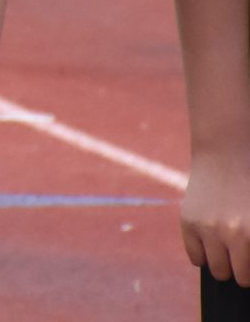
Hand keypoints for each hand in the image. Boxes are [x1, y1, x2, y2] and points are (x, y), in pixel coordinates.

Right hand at [184, 144, 249, 283]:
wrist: (227, 155)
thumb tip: (245, 266)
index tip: (249, 259)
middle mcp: (231, 234)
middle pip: (237, 277)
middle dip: (241, 270)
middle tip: (242, 254)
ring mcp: (207, 228)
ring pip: (216, 270)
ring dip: (222, 264)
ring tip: (228, 248)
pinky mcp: (188, 222)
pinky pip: (195, 257)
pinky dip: (202, 254)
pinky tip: (210, 241)